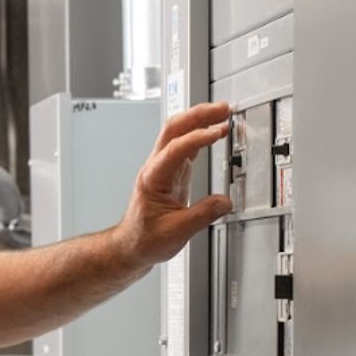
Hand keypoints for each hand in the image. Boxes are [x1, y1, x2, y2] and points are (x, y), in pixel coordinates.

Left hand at [111, 100, 234, 271]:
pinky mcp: (172, 173)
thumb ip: (202, 215)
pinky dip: (201, 135)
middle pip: (173, 129)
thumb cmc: (144, 240)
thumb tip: (225, 202)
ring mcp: (163, 168)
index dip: (196, 138)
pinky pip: (185, 146)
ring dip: (199, 119)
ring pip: (178, 133)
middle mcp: (155, 168)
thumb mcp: (176, 232)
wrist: (131, 246)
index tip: (217, 132)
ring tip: (223, 113)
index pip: (174, 149)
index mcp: (152, 179)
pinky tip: (215, 131)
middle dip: (198, 114)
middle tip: (223, 109)